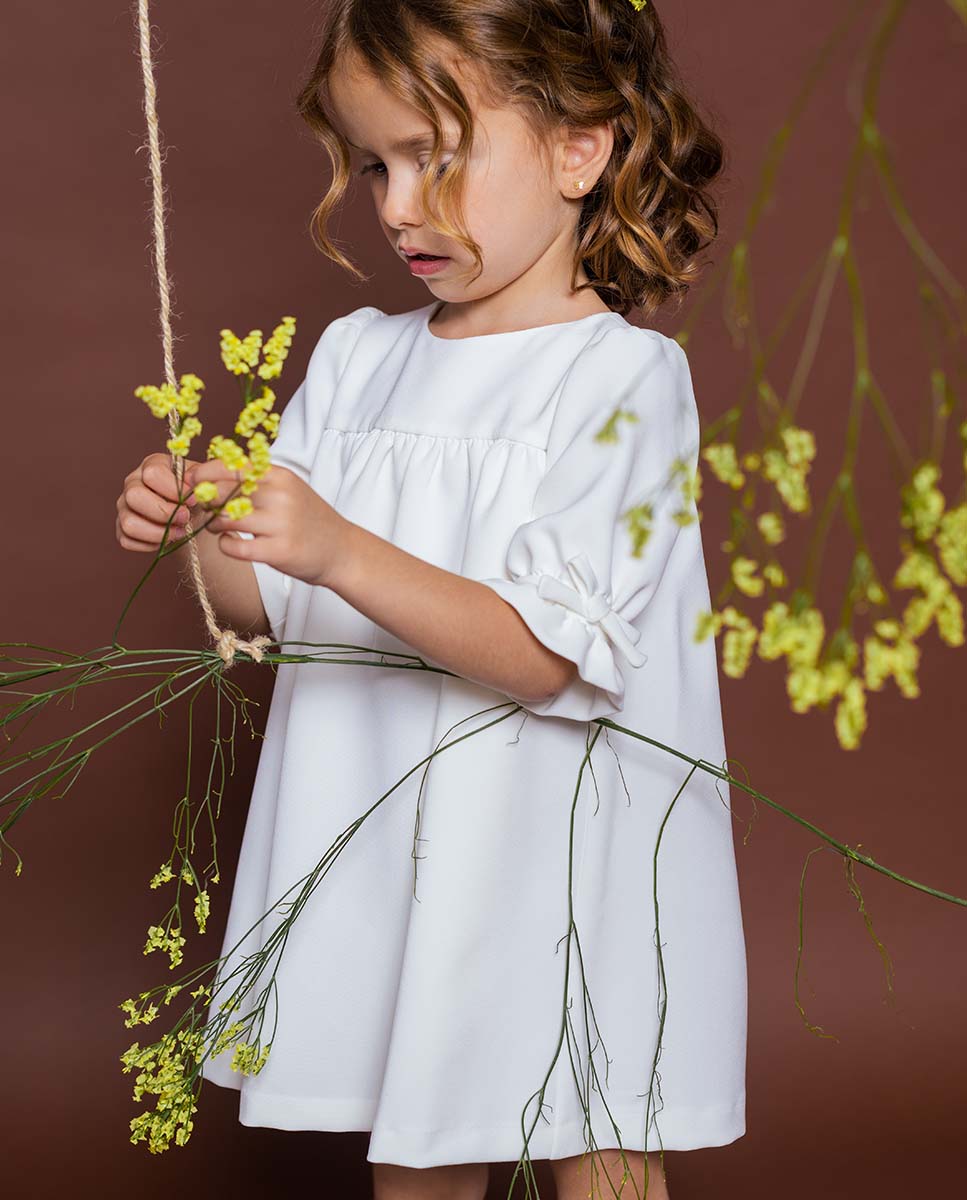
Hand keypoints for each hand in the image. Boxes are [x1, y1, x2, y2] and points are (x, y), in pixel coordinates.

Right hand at [117, 452, 199, 551]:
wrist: (192, 515)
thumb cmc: (195, 495)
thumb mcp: (201, 482)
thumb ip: (200, 479)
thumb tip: (193, 483)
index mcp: (152, 465)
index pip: (153, 473)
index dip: (175, 490)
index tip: (193, 500)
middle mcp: (133, 483)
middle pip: (134, 495)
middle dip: (164, 512)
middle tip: (185, 518)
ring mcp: (124, 506)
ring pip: (129, 523)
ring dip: (158, 533)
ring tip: (179, 532)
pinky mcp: (122, 527)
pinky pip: (127, 540)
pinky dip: (150, 544)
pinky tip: (166, 539)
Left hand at [183, 460, 352, 587]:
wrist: (342, 550)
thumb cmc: (308, 519)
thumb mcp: (288, 489)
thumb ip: (255, 480)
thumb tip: (209, 475)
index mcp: (280, 476)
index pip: (231, 466)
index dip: (204, 473)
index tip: (192, 481)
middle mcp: (280, 496)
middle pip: (222, 492)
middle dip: (206, 501)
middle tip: (207, 509)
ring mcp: (280, 524)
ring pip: (224, 519)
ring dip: (213, 524)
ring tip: (221, 527)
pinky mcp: (278, 552)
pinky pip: (233, 547)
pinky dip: (225, 545)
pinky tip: (232, 543)